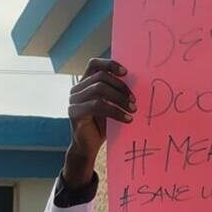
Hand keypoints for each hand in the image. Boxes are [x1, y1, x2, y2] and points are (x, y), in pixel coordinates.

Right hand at [65, 58, 134, 188]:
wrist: (90, 146)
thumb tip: (138, 82)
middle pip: (100, 77)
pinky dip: (115, 111)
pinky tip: (127, 119)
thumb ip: (117, 92)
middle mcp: (77, 89)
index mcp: (85, 83)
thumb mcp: (112, 105)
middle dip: (121, 87)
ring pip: (99, 90)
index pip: (94, 64)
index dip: (110, 65)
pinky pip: (97, 106)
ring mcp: (74, 100)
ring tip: (133, 109)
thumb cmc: (103, 125)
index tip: (126, 73)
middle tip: (134, 100)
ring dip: (120, 99)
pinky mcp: (74, 112)